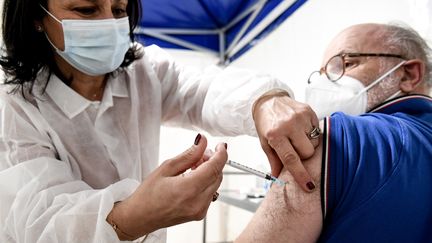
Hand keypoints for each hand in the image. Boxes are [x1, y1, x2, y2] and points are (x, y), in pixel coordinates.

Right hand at [108, 134, 226, 239]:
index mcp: (188, 189)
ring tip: (194, 166)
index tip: (220, 145)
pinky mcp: (200, 214)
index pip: (214, 168)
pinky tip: (194, 178)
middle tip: (201, 153)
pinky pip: (210, 193)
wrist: (140, 218)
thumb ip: (188, 155)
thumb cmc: (147, 195)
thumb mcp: (166, 168)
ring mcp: (200, 210)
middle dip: (213, 161)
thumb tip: (203, 142)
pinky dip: (206, 182)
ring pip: (216, 184)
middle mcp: (198, 202)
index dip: (221, 154)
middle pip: (217, 175)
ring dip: (210, 172)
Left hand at [253, 92, 319, 191]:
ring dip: (307, 143)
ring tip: (296, 136)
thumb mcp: (265, 143)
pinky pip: (317, 130)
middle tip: (293, 147)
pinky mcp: (308, 111)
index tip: (309, 186)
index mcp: (275, 135)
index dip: (300, 174)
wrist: (268, 101)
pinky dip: (310, 132)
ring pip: (314, 142)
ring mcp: (300, 117)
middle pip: (307, 152)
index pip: (290, 159)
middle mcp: (288, 125)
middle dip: (303, 155)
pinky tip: (300, 128)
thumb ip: (274, 160)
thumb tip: (278, 178)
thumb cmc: (266, 123)